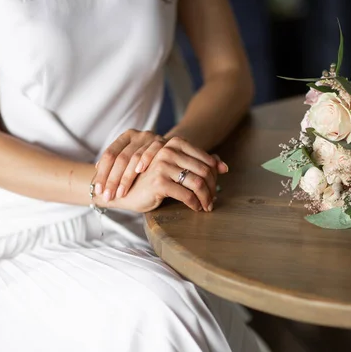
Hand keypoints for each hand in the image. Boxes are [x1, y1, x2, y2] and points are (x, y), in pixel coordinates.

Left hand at [94, 130, 166, 201]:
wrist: (180, 154)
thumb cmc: (151, 164)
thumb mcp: (132, 163)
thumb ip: (116, 170)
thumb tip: (94, 185)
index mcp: (126, 137)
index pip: (109, 155)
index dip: (103, 173)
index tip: (98, 191)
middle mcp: (138, 135)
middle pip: (120, 157)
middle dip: (112, 179)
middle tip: (108, 196)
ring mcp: (152, 137)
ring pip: (134, 156)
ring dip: (126, 177)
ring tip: (121, 193)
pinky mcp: (165, 141)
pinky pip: (153, 150)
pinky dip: (145, 160)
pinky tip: (139, 171)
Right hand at [110, 137, 227, 212]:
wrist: (125, 191)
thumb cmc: (153, 179)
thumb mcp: (176, 168)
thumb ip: (198, 163)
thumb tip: (224, 166)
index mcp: (175, 143)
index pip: (207, 160)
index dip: (215, 176)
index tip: (216, 189)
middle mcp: (169, 150)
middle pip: (205, 171)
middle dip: (212, 189)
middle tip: (213, 201)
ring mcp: (163, 164)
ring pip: (198, 183)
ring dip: (206, 198)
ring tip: (206, 206)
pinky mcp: (159, 181)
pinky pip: (187, 195)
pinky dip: (195, 204)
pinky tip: (195, 208)